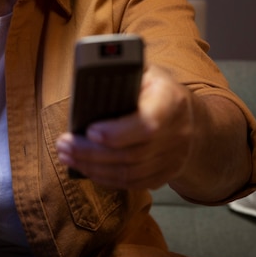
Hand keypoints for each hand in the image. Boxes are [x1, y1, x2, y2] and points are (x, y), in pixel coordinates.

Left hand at [56, 65, 193, 189]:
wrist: (191, 118)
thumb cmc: (157, 90)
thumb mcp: (146, 72)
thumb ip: (123, 74)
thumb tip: (89, 74)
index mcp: (170, 100)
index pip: (147, 123)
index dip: (117, 132)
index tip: (89, 130)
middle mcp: (177, 132)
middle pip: (131, 153)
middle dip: (91, 152)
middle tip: (64, 145)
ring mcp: (174, 158)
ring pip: (129, 173)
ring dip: (92, 167)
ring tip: (67, 156)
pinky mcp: (167, 175)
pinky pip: (133, 184)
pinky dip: (106, 179)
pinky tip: (86, 169)